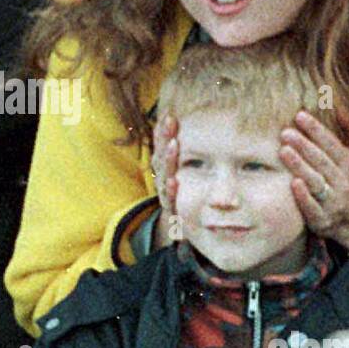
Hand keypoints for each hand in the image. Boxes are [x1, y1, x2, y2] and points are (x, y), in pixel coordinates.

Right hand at [151, 114, 179, 247]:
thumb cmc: (188, 199)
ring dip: (168, 160)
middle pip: (161, 157)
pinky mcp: (172, 212)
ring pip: (164, 176)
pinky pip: (169, 200)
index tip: (169, 115)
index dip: (163, 132)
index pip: (163, 147)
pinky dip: (170, 191)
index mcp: (168, 169)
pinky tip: (174, 182)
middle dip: (163, 139)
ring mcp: (166, 196)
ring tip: (173, 145)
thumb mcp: (186, 178)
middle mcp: (163, 180)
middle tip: (169, 122)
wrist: (182, 232)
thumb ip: (183, 157)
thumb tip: (185, 129)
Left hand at [279, 111, 348, 259]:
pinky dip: (304, 196)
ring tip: (283, 151)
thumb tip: (341, 108)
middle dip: (304, 145)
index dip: (316, 130)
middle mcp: (343, 183)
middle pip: (322, 161)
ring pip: (317, 182)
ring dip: (301, 166)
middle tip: (286, 132)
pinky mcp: (322, 220)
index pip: (332, 145)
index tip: (300, 115)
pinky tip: (293, 183)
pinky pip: (313, 208)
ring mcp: (333, 202)